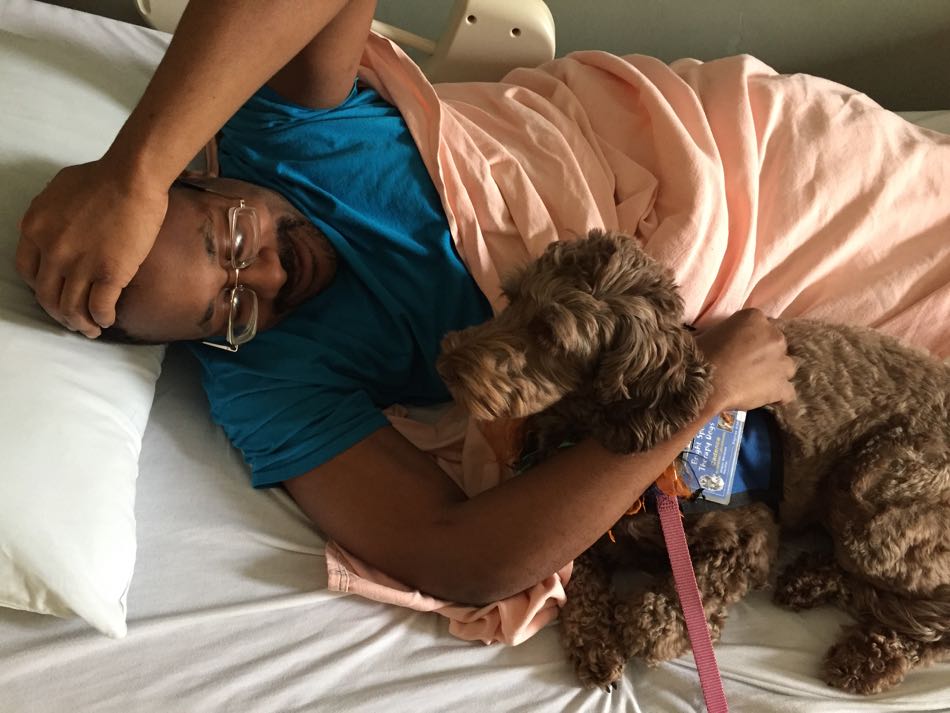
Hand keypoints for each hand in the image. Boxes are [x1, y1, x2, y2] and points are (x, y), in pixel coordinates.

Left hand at [16, 160, 168, 337]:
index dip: (40, 288)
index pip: (27, 271)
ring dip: (80, 324)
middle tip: (72, 320)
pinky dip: (101, 318)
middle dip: (59, 314)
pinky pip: (99, 307)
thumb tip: (56, 228)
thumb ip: (50, 214)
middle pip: (47, 296)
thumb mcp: (58, 191)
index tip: (54, 293)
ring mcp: (80, 264)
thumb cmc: (102, 176)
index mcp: (35, 229)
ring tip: (90, 329)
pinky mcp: (109, 273)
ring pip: (71, 308)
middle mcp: (52, 251)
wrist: (132, 177)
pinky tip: (107, 320)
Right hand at [694, 308, 796, 411]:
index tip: (744, 351)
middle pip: (778, 346)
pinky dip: (777, 396)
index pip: (764, 327)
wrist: (701, 383)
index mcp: (755, 318)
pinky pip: (787, 393)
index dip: (754, 341)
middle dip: (767, 356)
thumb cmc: (699, 355)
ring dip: (775, 375)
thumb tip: (730, 342)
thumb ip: (731, 333)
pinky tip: (764, 399)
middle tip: (748, 367)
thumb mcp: (712, 332)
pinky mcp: (782, 386)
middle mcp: (774, 336)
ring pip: (787, 368)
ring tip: (757, 385)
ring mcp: (782, 362)